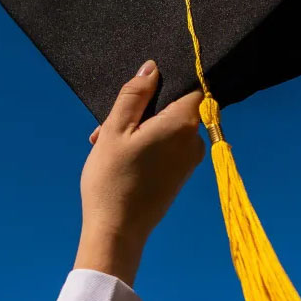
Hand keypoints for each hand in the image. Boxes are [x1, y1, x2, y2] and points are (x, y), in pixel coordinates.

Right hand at [75, 60, 204, 285]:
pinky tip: (119, 157)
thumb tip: (152, 68)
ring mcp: (189, 161)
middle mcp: (194, 142)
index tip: (140, 93)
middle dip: (142, 112)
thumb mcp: (115, 129)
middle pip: (174, 109)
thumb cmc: (113, 179)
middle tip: (108, 127)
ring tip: (106, 145)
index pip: (191, 87)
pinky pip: (167, 148)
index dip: (167, 83)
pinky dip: (145, 147)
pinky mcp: (180, 176)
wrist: (117, 231)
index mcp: (183, 124)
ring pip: (166, 129)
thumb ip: (135, 94)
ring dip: (138, 130)